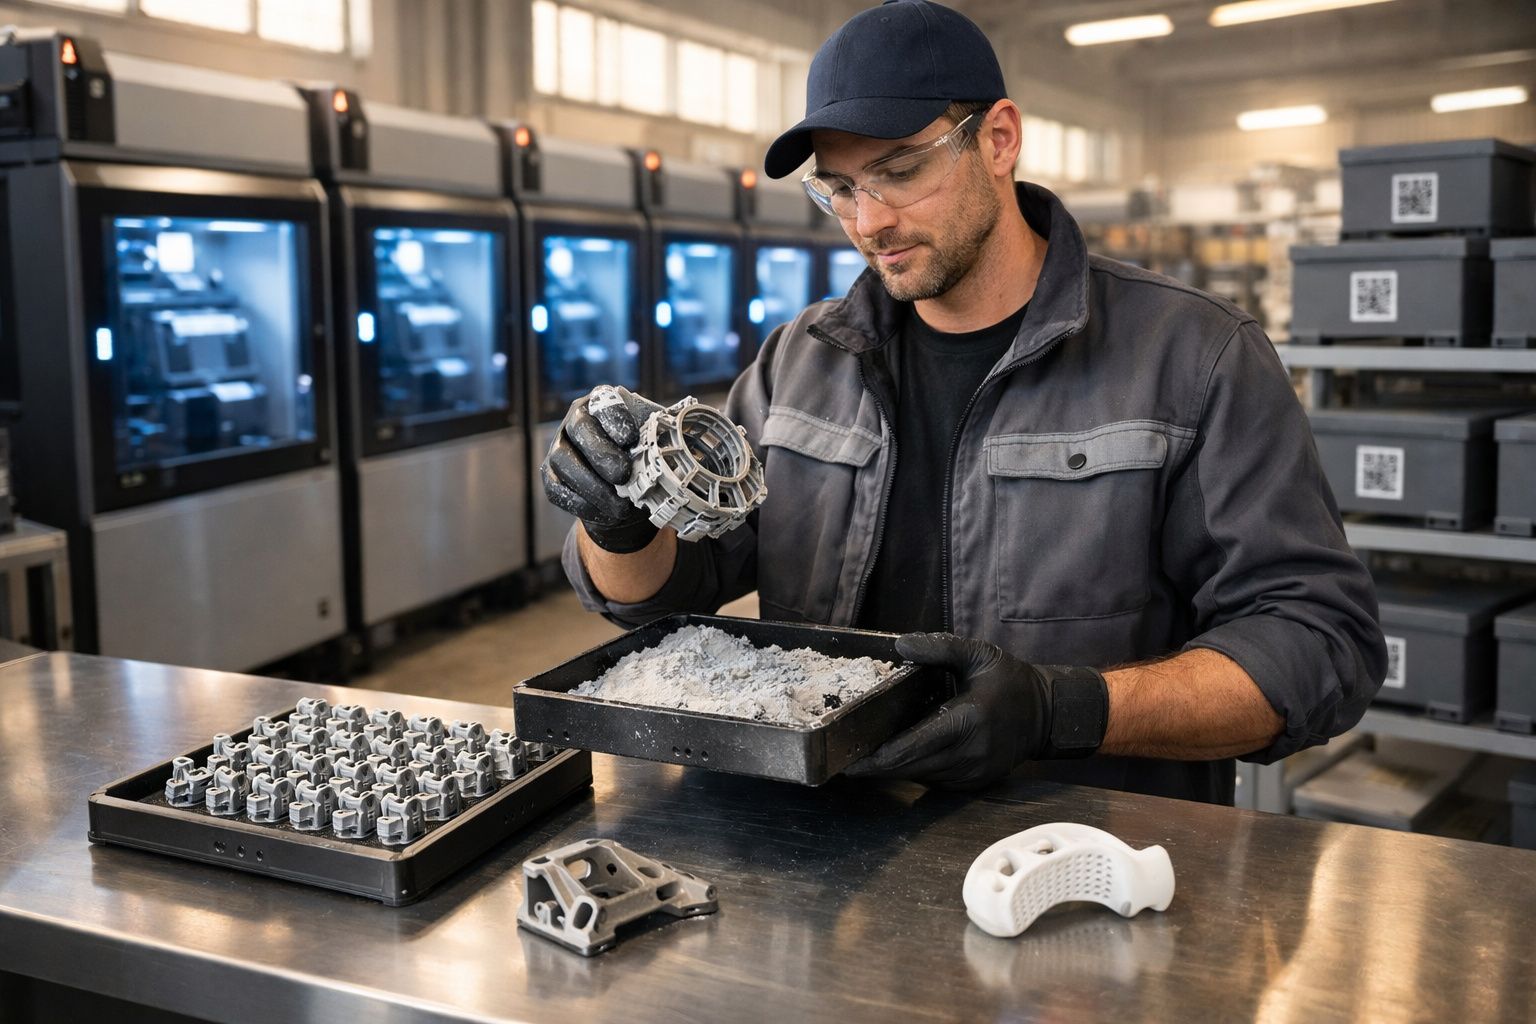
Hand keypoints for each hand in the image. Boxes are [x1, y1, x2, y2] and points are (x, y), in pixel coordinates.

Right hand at [541, 385, 663, 552]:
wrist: (627, 490)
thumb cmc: (644, 456)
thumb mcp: (656, 442)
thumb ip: (662, 438)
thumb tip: (680, 439)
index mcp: (603, 403)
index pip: (604, 402)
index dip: (615, 419)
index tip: (631, 439)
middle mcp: (576, 420)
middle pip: (580, 429)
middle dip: (602, 454)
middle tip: (624, 476)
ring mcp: (559, 448)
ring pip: (564, 462)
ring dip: (593, 487)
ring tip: (620, 506)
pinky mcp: (551, 476)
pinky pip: (558, 490)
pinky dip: (582, 505)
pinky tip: (607, 514)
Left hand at [844, 633, 1106, 789]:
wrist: (1047, 714)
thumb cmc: (1010, 681)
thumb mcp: (978, 654)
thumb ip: (939, 647)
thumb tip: (900, 644)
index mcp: (968, 721)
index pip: (913, 746)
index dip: (878, 757)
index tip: (850, 758)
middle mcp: (970, 753)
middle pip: (910, 768)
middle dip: (876, 766)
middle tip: (845, 758)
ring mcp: (973, 773)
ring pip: (920, 777)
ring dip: (894, 768)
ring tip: (867, 755)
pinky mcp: (974, 783)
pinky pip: (935, 780)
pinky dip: (916, 769)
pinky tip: (901, 755)